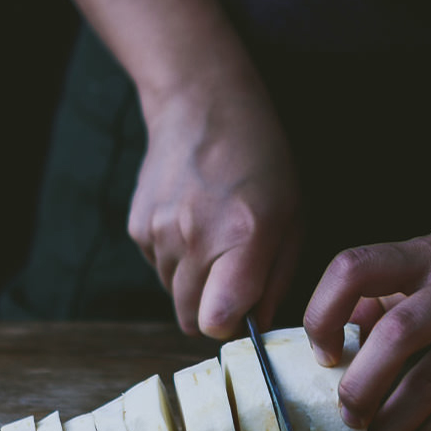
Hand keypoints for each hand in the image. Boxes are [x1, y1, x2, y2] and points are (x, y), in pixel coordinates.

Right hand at [128, 79, 300, 338]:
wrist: (203, 106)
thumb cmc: (261, 161)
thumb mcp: (292, 216)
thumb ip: (277, 278)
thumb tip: (259, 324)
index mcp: (242, 237)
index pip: (216, 320)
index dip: (231, 324)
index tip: (244, 308)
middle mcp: (194, 239)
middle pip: (190, 317)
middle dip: (213, 309)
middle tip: (233, 274)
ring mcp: (159, 232)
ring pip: (173, 293)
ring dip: (193, 282)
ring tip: (215, 238)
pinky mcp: (138, 226)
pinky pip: (157, 267)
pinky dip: (174, 258)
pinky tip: (192, 223)